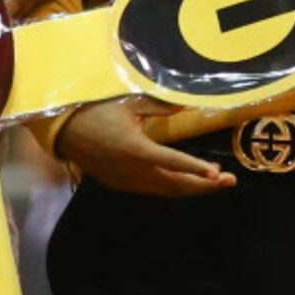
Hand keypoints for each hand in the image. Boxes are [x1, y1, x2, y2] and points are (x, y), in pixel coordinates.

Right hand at [55, 97, 236, 196]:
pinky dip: (174, 186)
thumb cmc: (96, 111)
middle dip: (204, 185)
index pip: (172, 162)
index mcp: (135, 149)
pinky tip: (187, 179)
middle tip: (230, 181)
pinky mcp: (121, 184)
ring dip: (191, 186)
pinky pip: (153, 189)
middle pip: (175, 184)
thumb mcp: (129, 103)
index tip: (217, 174)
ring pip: (166, 190)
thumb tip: (186, 106)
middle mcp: (133, 170)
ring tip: (215, 180)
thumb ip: (159, 106)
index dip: (196, 168)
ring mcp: (126, 181)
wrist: (64, 132)